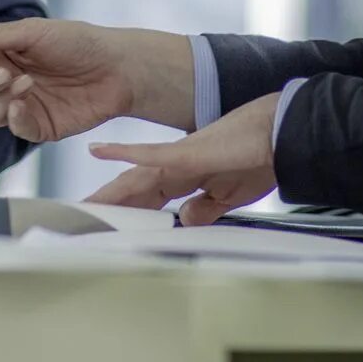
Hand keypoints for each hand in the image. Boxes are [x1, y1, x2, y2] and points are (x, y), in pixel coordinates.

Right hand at [0, 14, 195, 141]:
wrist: (118, 68)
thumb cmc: (78, 42)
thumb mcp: (32, 32)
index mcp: (1, 53)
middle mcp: (6, 81)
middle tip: (3, 73)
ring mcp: (21, 105)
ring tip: (25, 83)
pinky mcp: (38, 126)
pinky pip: (14, 129)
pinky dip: (14, 119)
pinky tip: (23, 104)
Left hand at [84, 93, 280, 225]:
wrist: (282, 135)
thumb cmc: (263, 160)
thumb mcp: (231, 195)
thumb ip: (206, 207)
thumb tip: (185, 219)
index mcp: (188, 176)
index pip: (148, 198)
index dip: (127, 211)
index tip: (107, 226)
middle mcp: (178, 165)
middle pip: (134, 189)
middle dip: (109, 206)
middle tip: (80, 218)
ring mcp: (180, 157)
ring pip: (135, 177)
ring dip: (110, 192)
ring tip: (84, 203)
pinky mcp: (187, 150)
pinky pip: (150, 153)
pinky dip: (124, 152)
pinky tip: (100, 150)